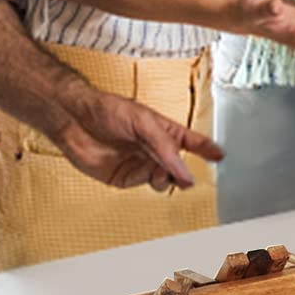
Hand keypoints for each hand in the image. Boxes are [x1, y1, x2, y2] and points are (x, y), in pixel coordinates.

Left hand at [47, 87, 223, 192]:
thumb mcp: (143, 122)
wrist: (74, 119)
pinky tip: (148, 173)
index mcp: (161, 129)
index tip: (220, 156)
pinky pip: (144, 184)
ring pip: (164, 179)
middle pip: (178, 164)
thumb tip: (183, 172)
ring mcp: (139, 163)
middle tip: (186, 178)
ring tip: (161, 172)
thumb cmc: (107, 110)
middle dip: (184, 171)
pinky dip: (150, 181)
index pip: (189, 140)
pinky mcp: (124, 177)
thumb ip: (165, 148)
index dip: (205, 148)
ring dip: (167, 178)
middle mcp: (152, 147)